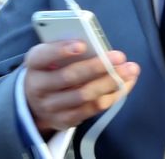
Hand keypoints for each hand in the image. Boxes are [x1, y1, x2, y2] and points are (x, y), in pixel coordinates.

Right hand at [23, 41, 139, 137]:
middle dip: (97, 66)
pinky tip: (125, 84)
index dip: (61, 50)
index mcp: (34, 65)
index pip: (43, 56)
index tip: (82, 44)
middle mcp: (39, 87)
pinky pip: (92, 109)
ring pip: (84, 95)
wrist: (35, 101)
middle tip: (119, 57)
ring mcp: (51, 107)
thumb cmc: (51, 69)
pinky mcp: (64, 120)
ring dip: (110, 82)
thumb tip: (97, 45)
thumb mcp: (51, 55)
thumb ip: (68, 49)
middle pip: (69, 77)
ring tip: (129, 70)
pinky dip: (112, 96)